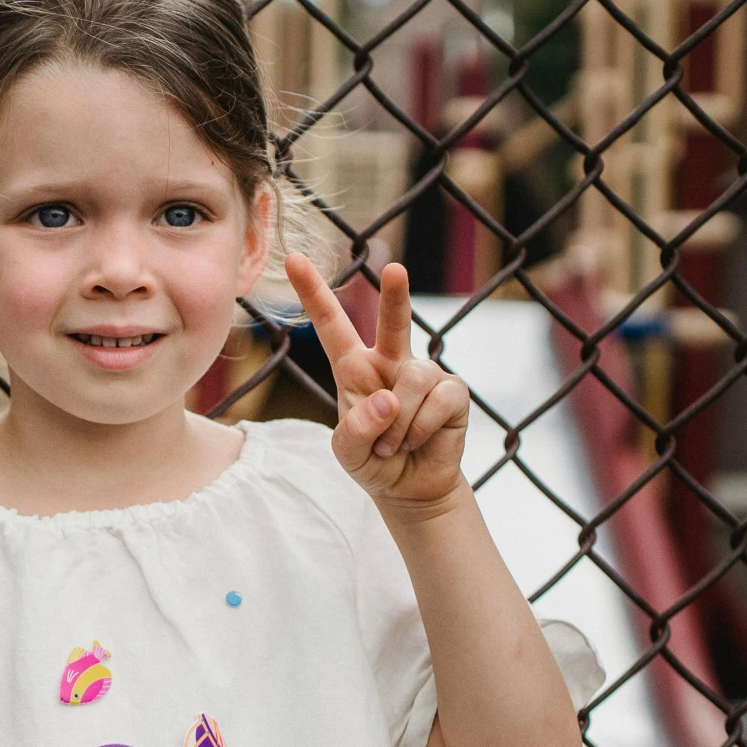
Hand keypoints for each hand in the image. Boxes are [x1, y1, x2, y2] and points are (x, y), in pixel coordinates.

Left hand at [285, 253, 470, 511]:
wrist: (410, 487)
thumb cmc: (372, 461)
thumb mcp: (348, 452)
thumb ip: (356, 430)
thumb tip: (387, 399)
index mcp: (354, 368)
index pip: (332, 324)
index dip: (314, 292)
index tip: (294, 259)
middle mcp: (390, 362)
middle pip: (392, 321)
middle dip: (396, 295)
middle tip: (395, 270)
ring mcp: (424, 374)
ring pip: (412, 380)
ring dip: (398, 424)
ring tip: (393, 445)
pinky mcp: (452, 390)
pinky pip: (437, 400)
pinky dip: (421, 428)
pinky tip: (417, 440)